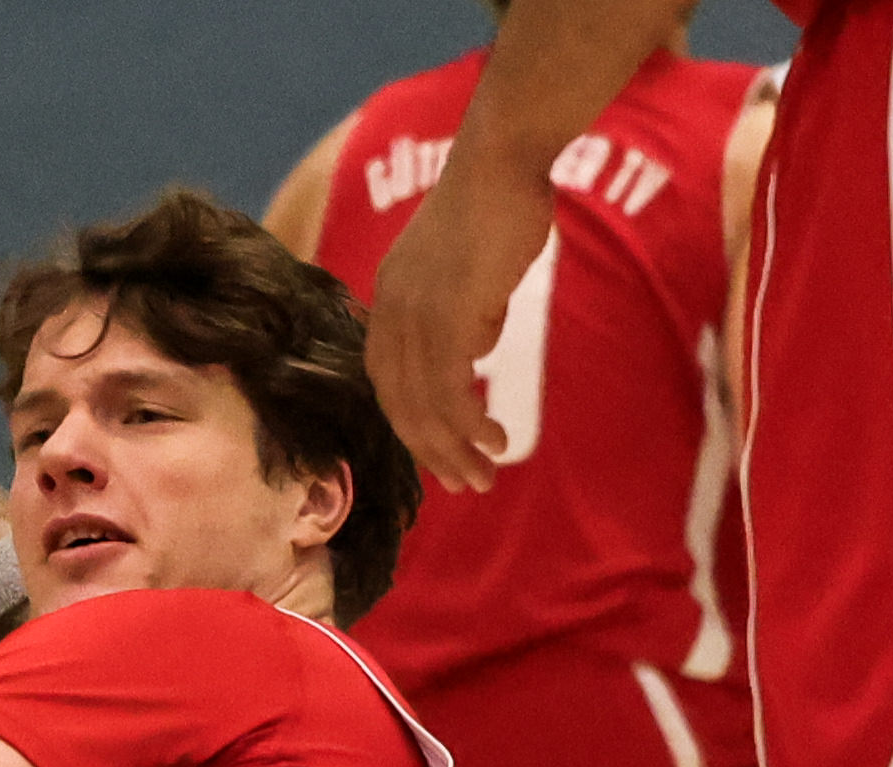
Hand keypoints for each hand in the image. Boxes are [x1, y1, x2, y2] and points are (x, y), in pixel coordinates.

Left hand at [364, 150, 555, 491]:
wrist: (503, 157)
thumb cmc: (500, 202)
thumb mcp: (473, 269)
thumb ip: (469, 311)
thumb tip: (478, 349)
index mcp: (390, 301)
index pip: (388, 382)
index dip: (413, 423)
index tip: (442, 453)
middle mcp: (392, 312)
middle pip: (400, 404)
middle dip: (433, 452)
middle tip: (466, 483)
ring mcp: (415, 315)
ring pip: (424, 406)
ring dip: (455, 449)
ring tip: (485, 475)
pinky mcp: (446, 315)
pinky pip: (449, 389)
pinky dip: (468, 424)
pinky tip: (493, 439)